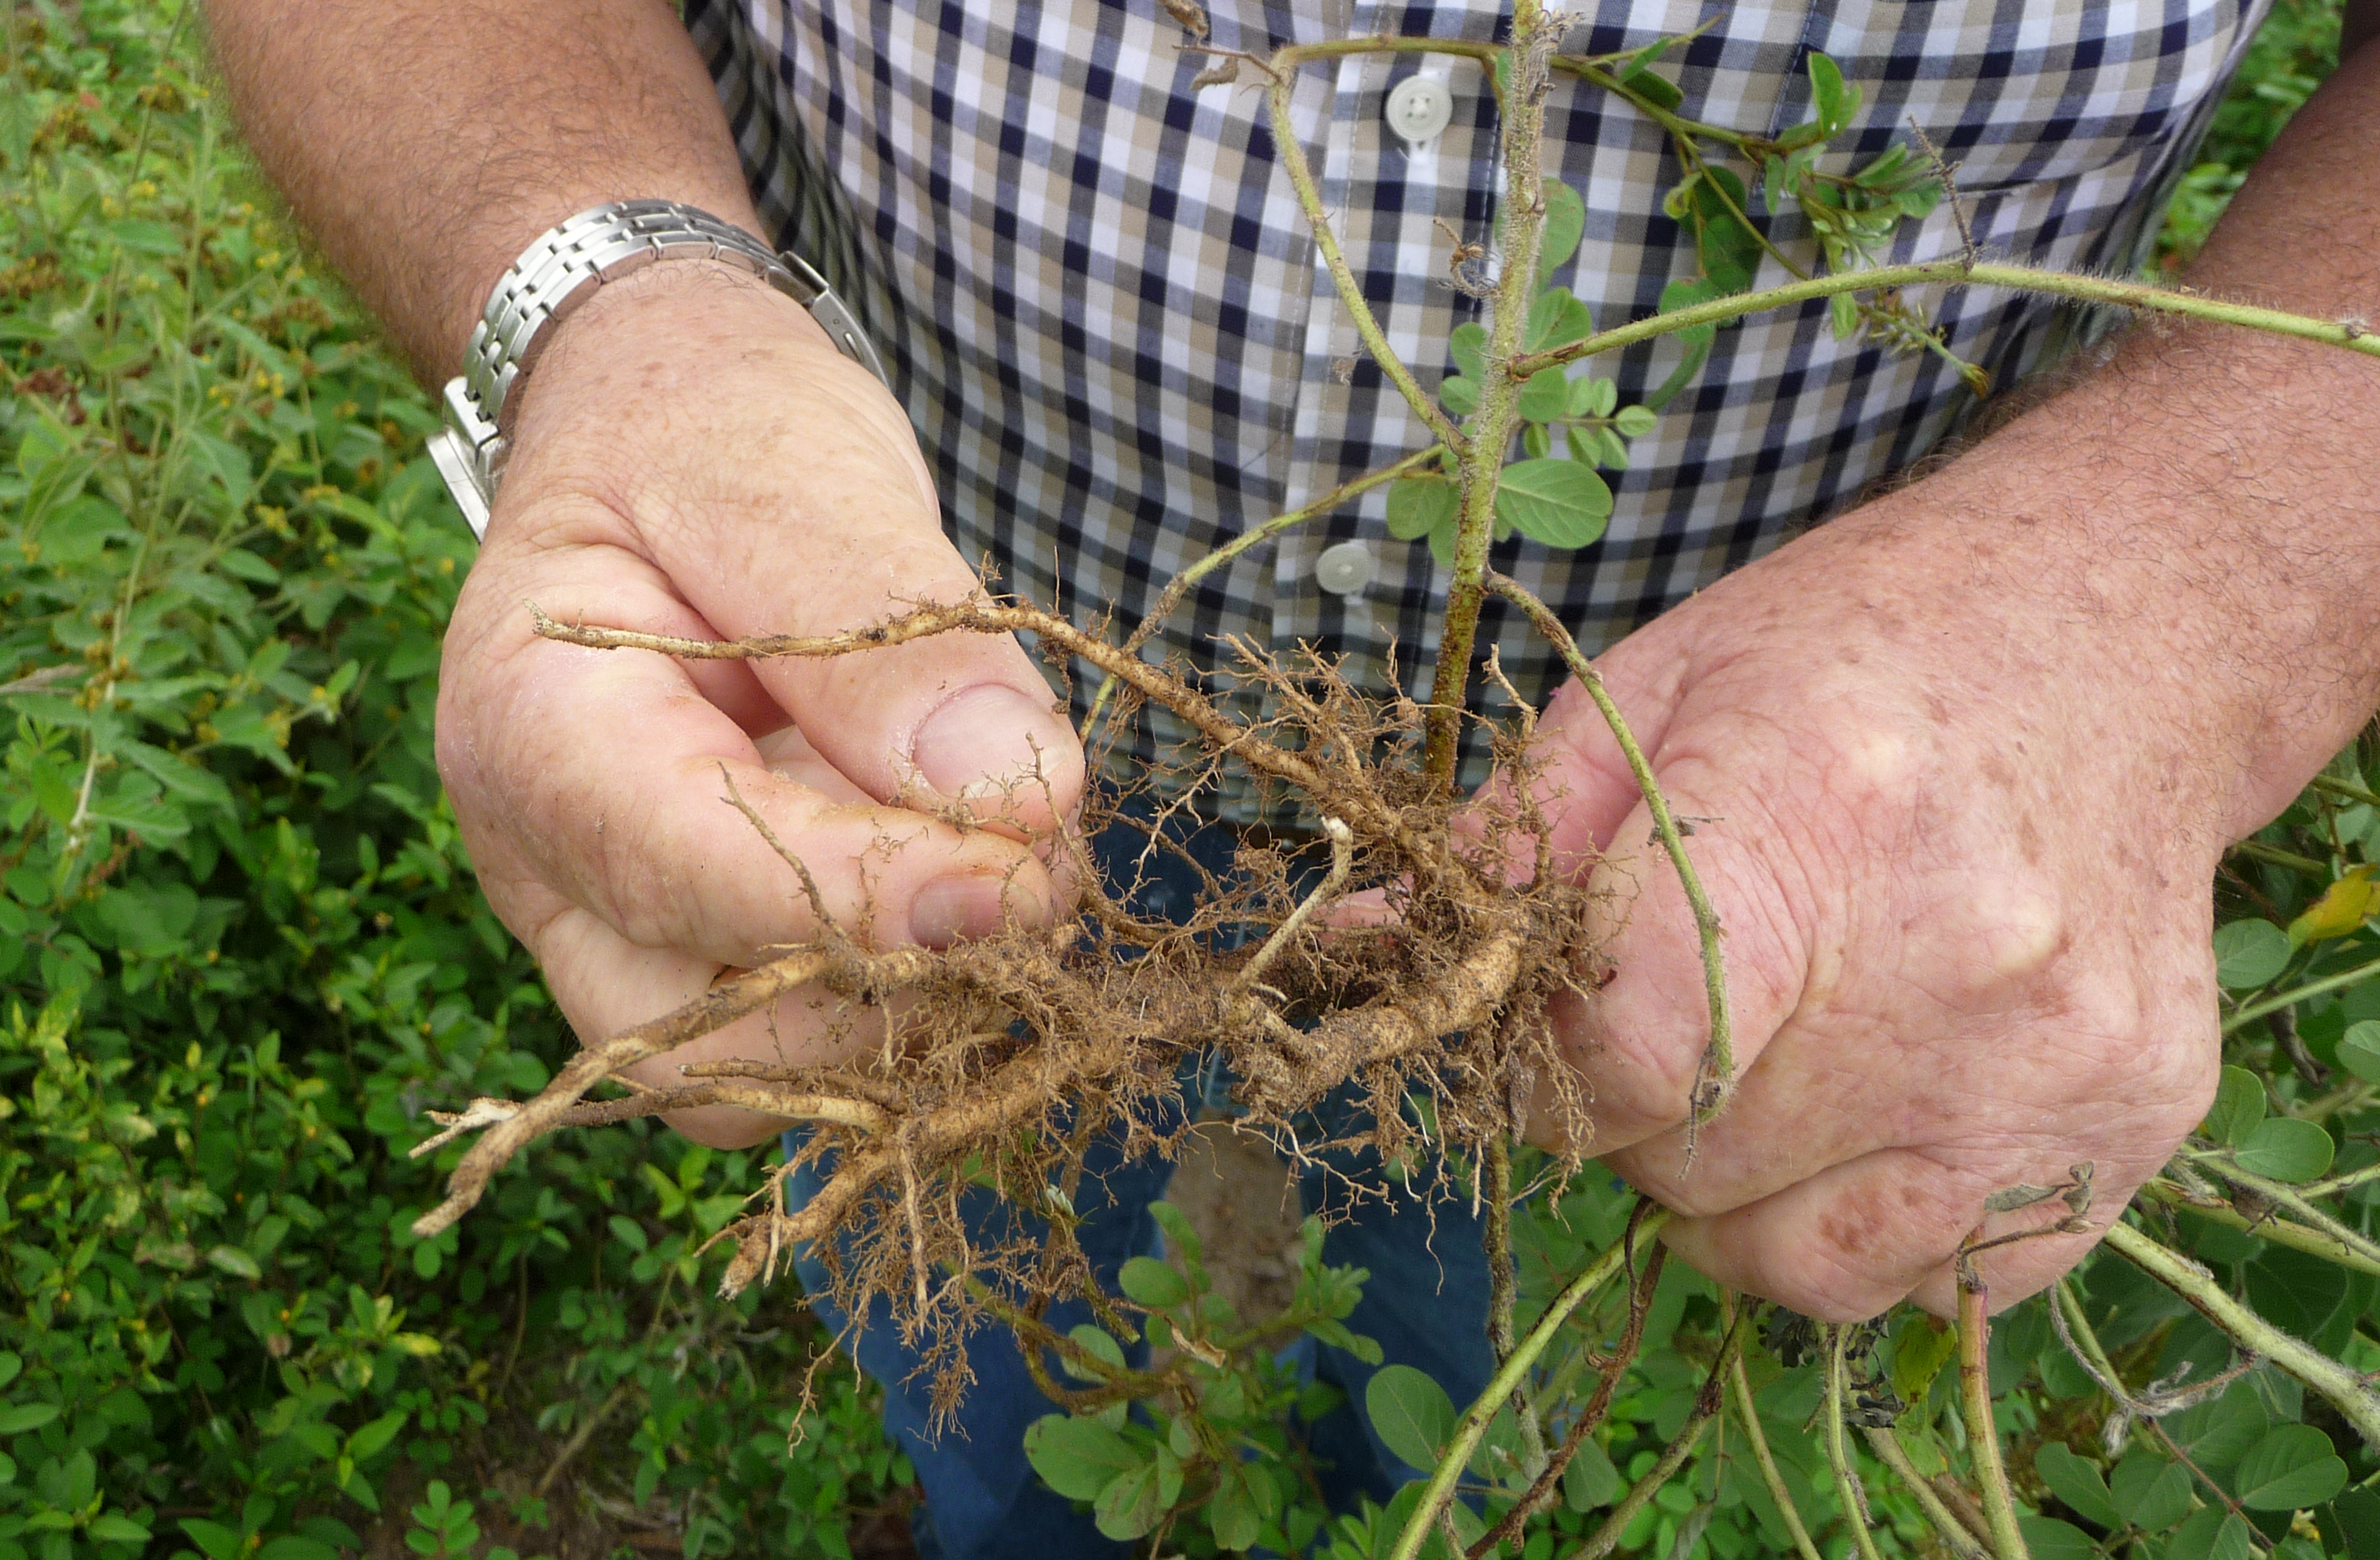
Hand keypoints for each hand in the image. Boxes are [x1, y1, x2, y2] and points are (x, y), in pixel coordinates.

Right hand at [434, 262, 1084, 1146]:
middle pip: (704, 1039)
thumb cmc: (708, 429)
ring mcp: (629, 920)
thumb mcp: (793, 474)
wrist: (666, 426)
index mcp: (529, 724)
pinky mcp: (719, 939)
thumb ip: (891, 632)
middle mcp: (552, 863)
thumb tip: (1017, 793)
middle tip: (1043, 872)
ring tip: (1028, 863)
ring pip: (768, 1063)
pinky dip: (921, 984)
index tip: (1019, 884)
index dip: (861, 900)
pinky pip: (816, 1029)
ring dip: (921, 1003)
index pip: (680, 870)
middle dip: (890, 983)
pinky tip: (994, 877)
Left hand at [1520, 401, 2277, 1318]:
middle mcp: (1956, 958)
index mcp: (1816, 811)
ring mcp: (2059, 1062)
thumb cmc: (1864, 647)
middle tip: (1677, 1000)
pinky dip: (1858, 1227)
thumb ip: (1506, 844)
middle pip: (1686, 1163)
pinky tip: (1868, 1107)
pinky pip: (1930, 1283)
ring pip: (1791, 1258)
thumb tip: (1348, 959)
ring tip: (1770, 1053)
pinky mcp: (2134, 1129)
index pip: (1621, 1056)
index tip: (1558, 1006)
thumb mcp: (1657, 685)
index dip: (1547, 1057)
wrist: (2129, 630)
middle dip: (1631, 1109)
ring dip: (1729, 1186)